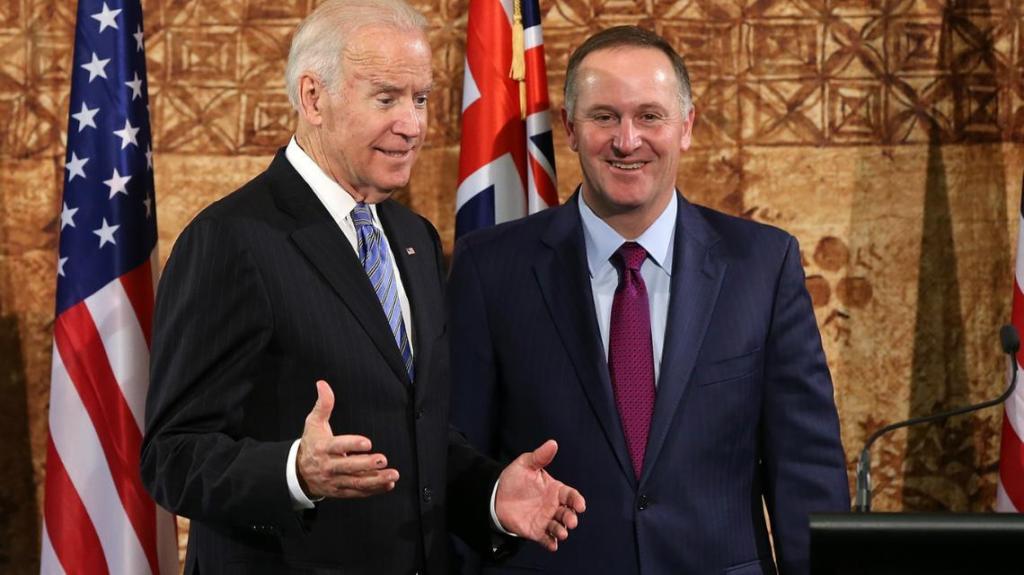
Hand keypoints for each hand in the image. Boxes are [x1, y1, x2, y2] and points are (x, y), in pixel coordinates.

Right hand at [297, 380, 398, 498]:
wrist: (298, 473)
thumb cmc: (311, 444)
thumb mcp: (313, 423)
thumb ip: (323, 405)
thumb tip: (323, 384)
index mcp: (323, 448)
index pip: (338, 446)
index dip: (352, 444)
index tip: (368, 443)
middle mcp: (329, 466)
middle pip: (348, 467)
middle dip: (366, 464)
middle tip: (383, 459)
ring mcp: (335, 481)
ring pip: (356, 482)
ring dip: (376, 480)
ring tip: (392, 475)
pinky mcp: (341, 491)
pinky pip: (358, 492)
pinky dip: (374, 490)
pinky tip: (388, 484)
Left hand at [495, 440, 585, 550]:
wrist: (496, 495)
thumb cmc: (514, 478)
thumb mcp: (526, 464)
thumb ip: (540, 457)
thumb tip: (553, 443)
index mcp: (555, 490)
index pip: (571, 495)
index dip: (577, 500)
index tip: (580, 505)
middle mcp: (553, 506)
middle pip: (567, 513)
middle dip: (571, 518)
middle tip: (571, 522)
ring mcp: (545, 519)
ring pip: (558, 527)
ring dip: (562, 531)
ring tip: (562, 534)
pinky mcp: (535, 531)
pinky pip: (546, 539)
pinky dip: (550, 543)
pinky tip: (552, 545)